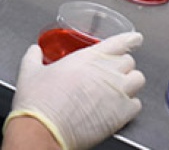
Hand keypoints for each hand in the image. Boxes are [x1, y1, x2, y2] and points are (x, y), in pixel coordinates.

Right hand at [5, 32, 145, 149]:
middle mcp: (107, 72)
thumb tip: (34, 51)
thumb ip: (33, 57)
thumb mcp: (30, 72)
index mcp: (88, 57)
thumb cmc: (39, 102)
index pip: (120, 42)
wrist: (44, 130)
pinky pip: (137, 105)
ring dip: (130, 83)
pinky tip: (120, 108)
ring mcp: (117, 93)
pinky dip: (130, 105)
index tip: (135, 39)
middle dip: (123, 65)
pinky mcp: (121, 115)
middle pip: (130, 62)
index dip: (130, 39)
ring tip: (120, 88)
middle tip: (113, 71)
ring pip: (138, 80)